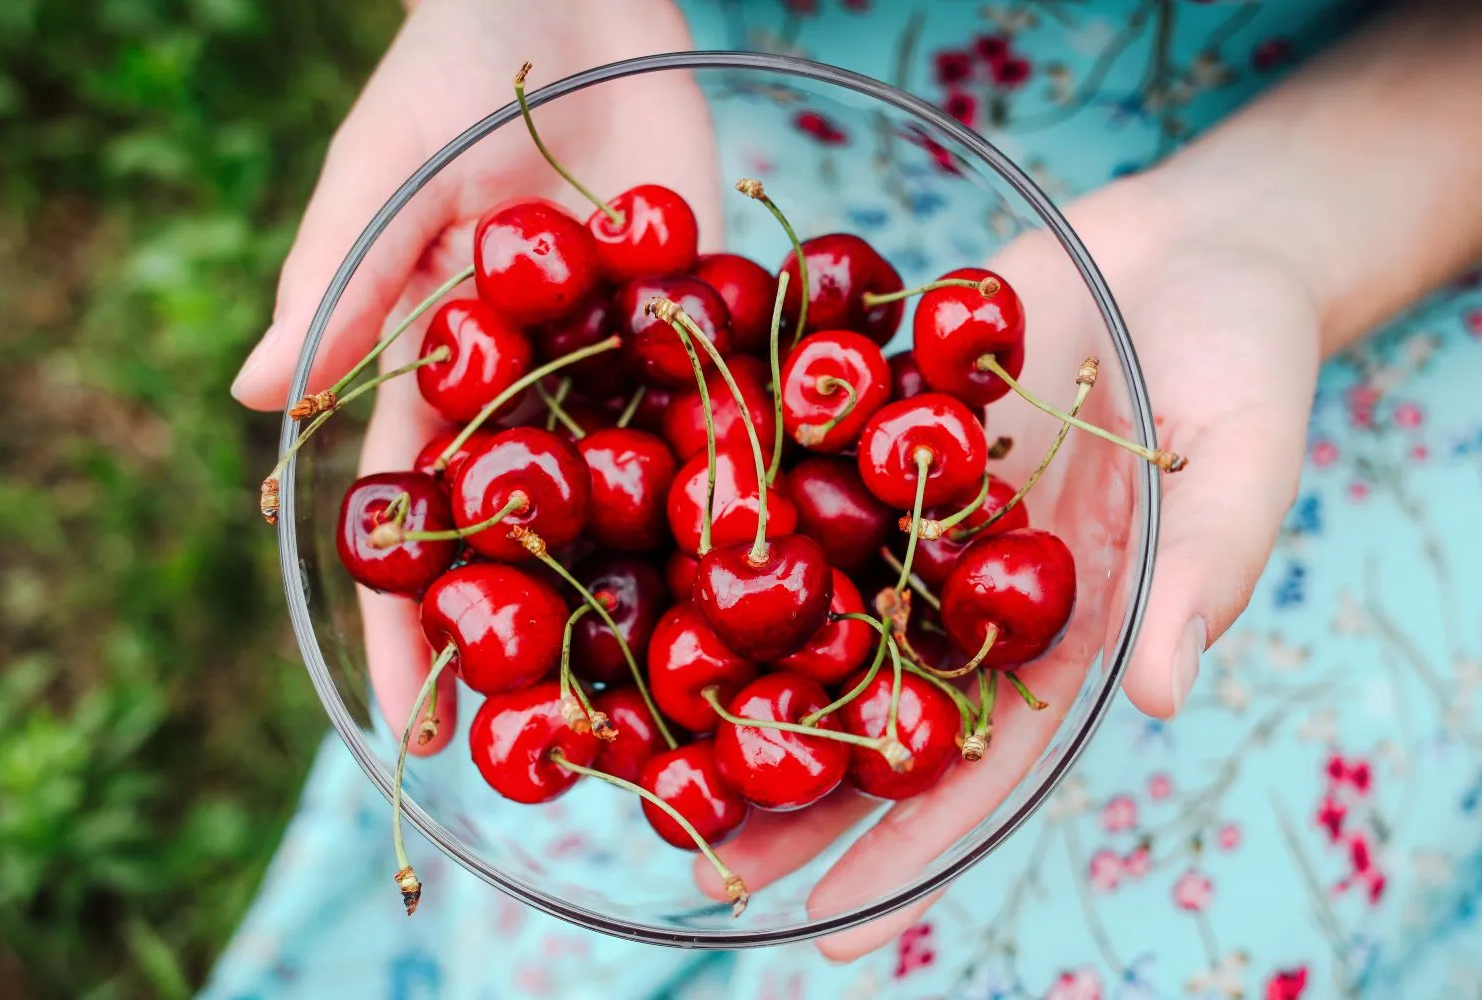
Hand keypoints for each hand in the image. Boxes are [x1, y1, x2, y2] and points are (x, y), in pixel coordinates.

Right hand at [230, 0, 720, 753]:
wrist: (567, 9)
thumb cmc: (443, 87)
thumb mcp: (383, 186)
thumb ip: (340, 286)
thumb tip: (260, 396)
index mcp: (442, 382)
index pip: (417, 530)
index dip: (412, 628)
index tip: (416, 730)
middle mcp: (533, 399)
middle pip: (530, 544)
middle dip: (538, 647)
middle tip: (559, 758)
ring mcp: (620, 372)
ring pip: (632, 502)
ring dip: (651, 596)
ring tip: (675, 703)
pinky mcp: (700, 329)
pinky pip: (723, 414)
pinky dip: (747, 486)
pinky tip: (775, 570)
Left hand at [694, 172, 1320, 958]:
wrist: (1184, 242)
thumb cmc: (1243, 362)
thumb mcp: (1243, 468)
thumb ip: (1201, 577)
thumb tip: (1158, 697)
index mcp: (1060, 636)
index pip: (979, 772)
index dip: (908, 856)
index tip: (833, 938)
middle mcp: (967, 592)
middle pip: (871, 712)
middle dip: (791, 794)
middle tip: (701, 867)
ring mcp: (909, 517)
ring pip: (811, 615)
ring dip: (735, 677)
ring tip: (647, 748)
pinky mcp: (869, 433)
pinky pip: (794, 486)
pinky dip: (728, 529)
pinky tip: (647, 570)